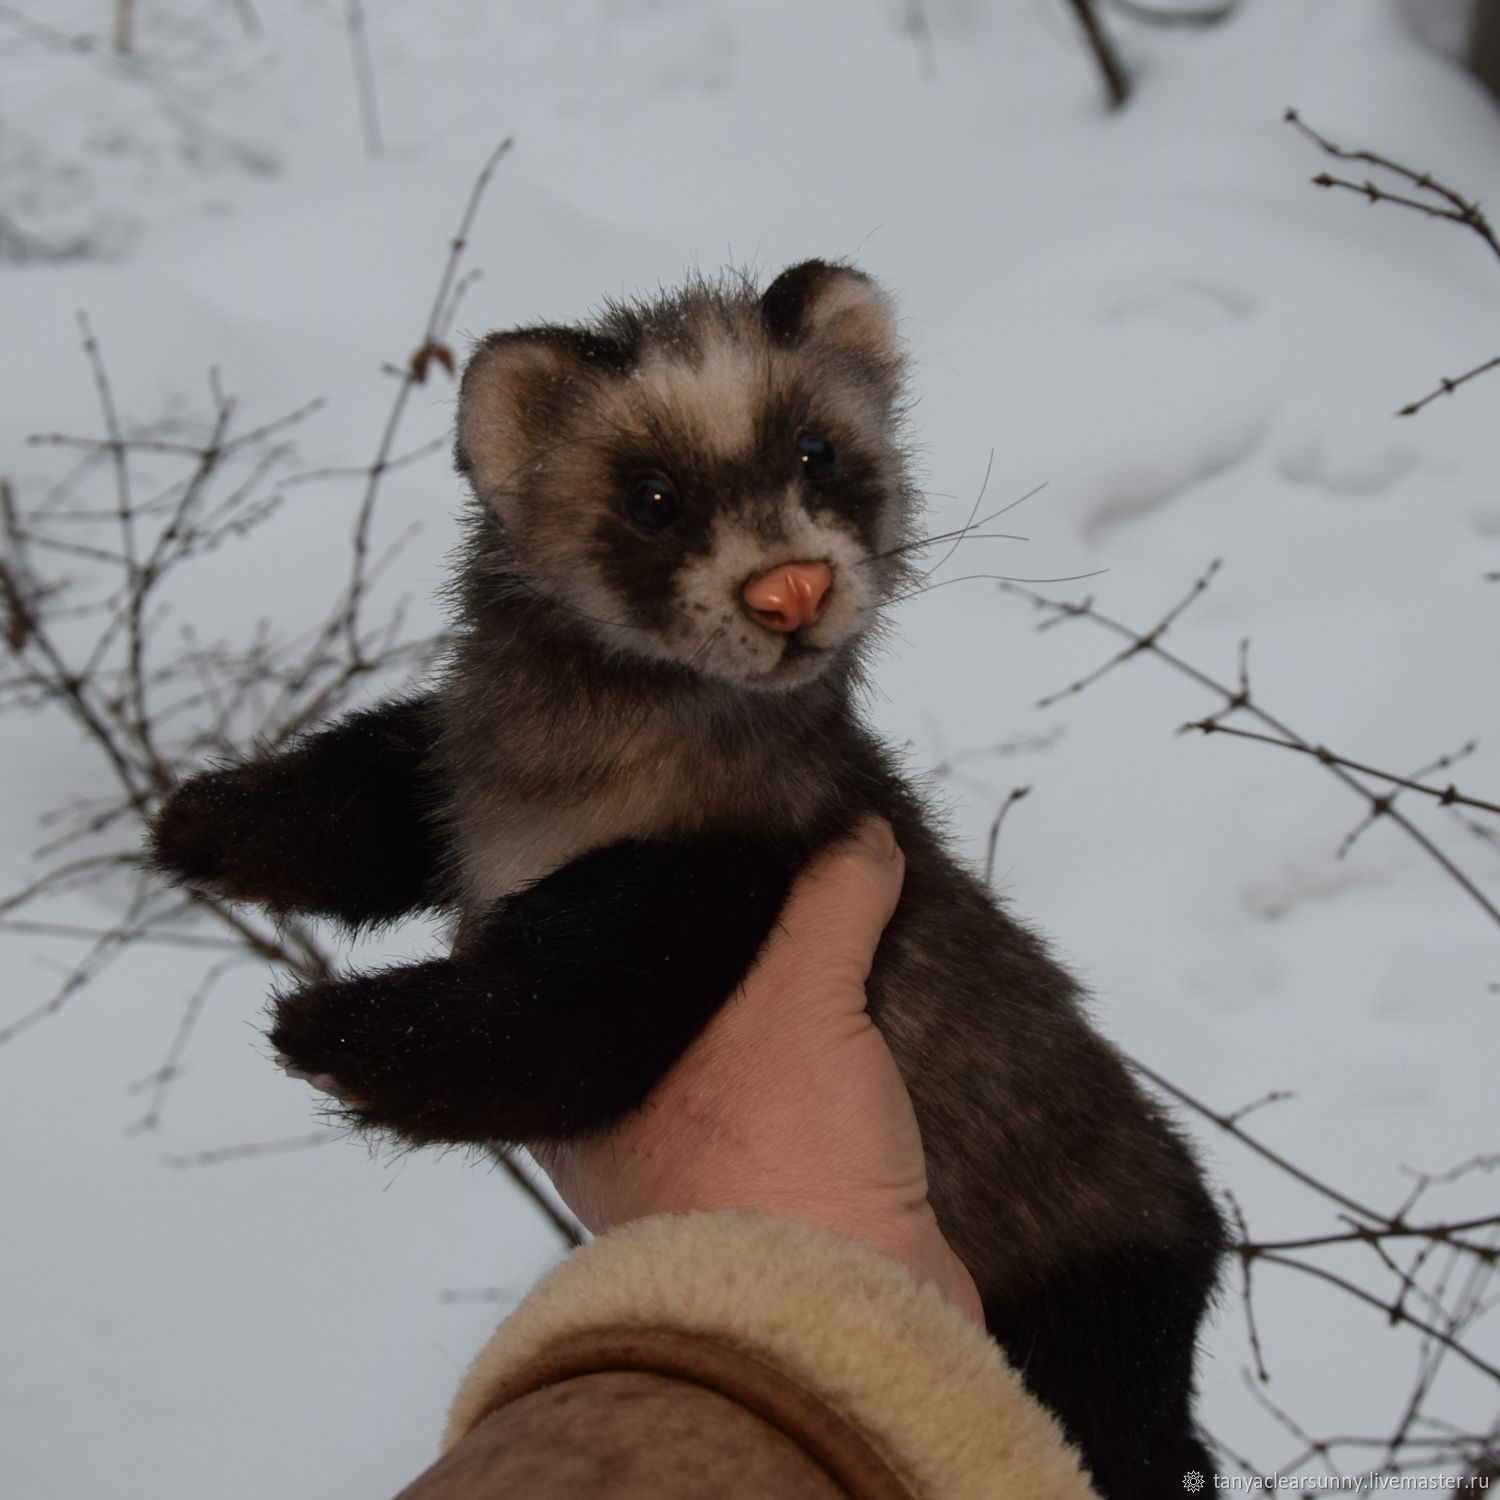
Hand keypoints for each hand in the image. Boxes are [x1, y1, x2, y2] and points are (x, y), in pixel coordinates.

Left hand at [533, 819, 982, 1321]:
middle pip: (636, 1001)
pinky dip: (809, 1045)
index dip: (565, 898)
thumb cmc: (772, 1166)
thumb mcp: (797, 1006)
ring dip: (759, 993)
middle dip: (682, 936)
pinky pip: (780, 1087)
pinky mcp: (772, 1182)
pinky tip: (847, 996)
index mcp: (581, 1083)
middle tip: (727, 855)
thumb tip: (862, 835)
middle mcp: (620, 1120)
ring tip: (800, 907)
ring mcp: (696, 1154)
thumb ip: (826, 905)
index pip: (546, 969)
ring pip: (715, 1045)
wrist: (851, 1321)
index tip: (608, 833)